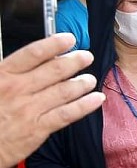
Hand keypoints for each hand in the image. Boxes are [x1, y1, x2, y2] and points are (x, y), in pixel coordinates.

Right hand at [0, 34, 104, 167]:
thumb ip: (9, 71)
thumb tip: (35, 60)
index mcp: (3, 75)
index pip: (33, 54)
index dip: (54, 44)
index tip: (69, 39)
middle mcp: (18, 89)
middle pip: (54, 70)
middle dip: (74, 61)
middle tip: (87, 57)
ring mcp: (29, 109)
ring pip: (64, 91)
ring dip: (82, 82)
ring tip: (90, 79)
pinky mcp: (38, 129)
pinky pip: (67, 114)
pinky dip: (85, 105)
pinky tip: (96, 99)